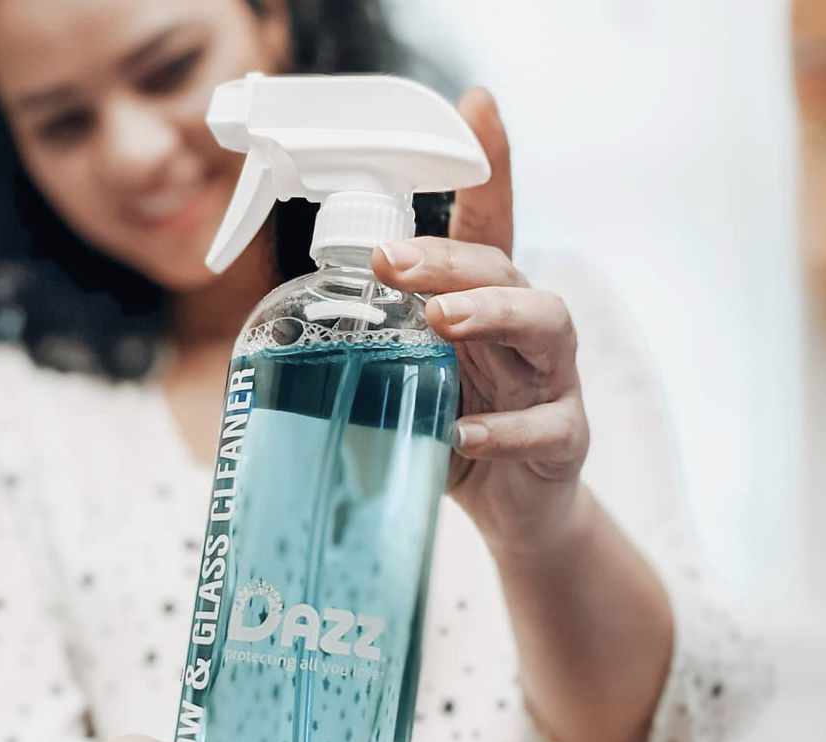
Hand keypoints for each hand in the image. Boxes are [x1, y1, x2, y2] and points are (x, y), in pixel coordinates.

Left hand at [371, 88, 590, 559]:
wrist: (514, 512)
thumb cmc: (461, 434)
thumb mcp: (417, 384)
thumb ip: (385, 354)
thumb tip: (299, 333)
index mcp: (486, 312)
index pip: (491, 232)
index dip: (489, 169)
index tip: (477, 106)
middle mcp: (526, 334)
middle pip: (506, 271)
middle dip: (451, 259)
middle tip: (394, 263)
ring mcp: (554, 383)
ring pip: (547, 325)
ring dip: (493, 315)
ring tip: (442, 321)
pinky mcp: (565, 438)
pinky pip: (545, 425)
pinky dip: (503, 430)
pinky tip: (462, 433)